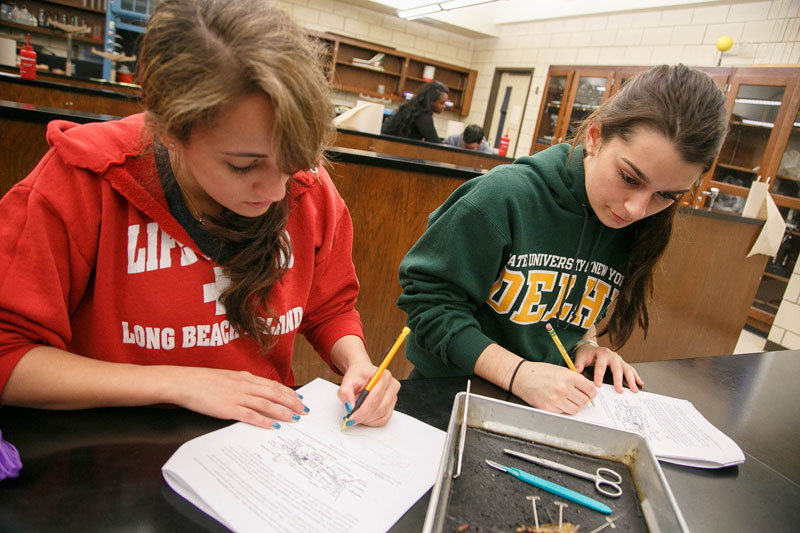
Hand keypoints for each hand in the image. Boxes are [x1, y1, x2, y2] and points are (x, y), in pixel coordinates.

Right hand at [164, 366, 306, 429]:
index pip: (273, 385)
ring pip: (267, 404)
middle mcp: (245, 386)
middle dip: (292, 403)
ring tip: (295, 418)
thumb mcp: (228, 377)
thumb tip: (255, 390)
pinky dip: (264, 421)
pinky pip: (250, 415)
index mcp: (246, 378)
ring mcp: (238, 397)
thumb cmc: (203, 380)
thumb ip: (242, 384)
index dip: (289, 393)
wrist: (185, 382)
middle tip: (304, 410)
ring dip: (283, 412)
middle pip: (275, 394)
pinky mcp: (229, 408)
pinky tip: (273, 426)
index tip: (300, 399)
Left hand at [337, 361, 399, 426]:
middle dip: (363, 416)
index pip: (375, 398)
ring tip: (356, 414)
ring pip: (382, 416)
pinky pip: (383, 420)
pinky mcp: (392, 406)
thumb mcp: (348, 379)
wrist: (362, 375)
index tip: (351, 417)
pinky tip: (363, 416)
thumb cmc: (358, 375)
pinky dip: (371, 421)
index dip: (362, 410)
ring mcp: (394, 397)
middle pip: (380, 408)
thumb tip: (349, 406)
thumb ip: (346, 392)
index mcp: (384, 376)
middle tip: (350, 418)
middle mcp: (392, 386)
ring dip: (367, 419)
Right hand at [511, 362, 596, 414]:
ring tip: (566, 399)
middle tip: (578, 397)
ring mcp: (556, 400)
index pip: (590, 389)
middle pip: (584, 401)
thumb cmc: (539, 372)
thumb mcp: (560, 370)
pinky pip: (563, 412)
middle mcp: (564, 389)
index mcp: (568, 377)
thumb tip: (587, 389)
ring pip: (575, 409)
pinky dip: (562, 408)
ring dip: (573, 405)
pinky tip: (556, 401)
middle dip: (582, 399)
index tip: (590, 394)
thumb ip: (574, 379)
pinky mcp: (549, 409)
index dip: (591, 393)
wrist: (521, 376)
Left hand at [573, 344, 642, 392]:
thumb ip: (579, 363)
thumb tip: (577, 370)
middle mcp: (612, 356)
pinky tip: (640, 383)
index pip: (601, 365)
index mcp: (602, 353)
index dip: (599, 375)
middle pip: (617, 368)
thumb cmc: (587, 353)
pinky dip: (636, 376)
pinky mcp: (622, 363)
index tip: (598, 385)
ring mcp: (619, 359)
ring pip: (627, 369)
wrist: (591, 347)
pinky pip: (631, 369)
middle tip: (619, 390)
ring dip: (631, 380)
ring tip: (634, 390)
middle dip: (618, 380)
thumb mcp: (581, 356)